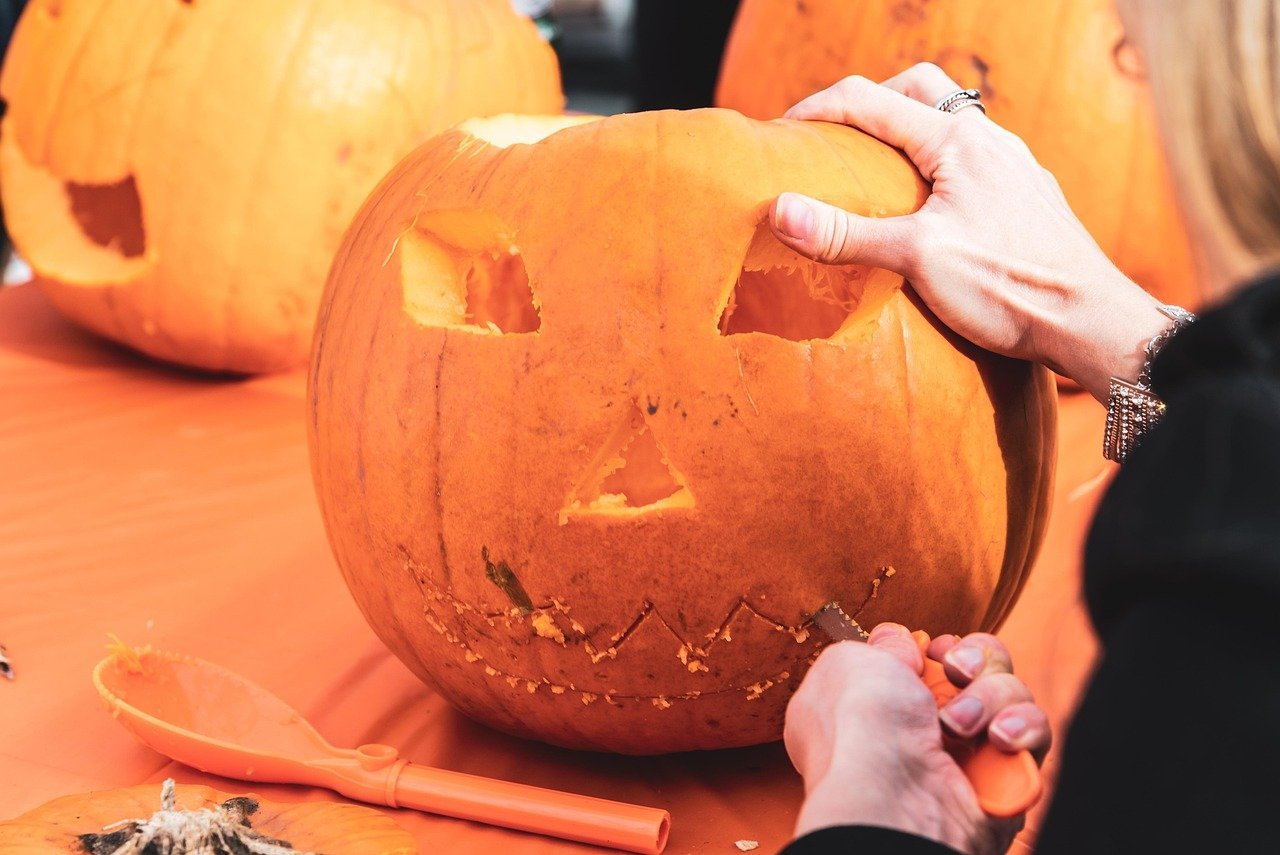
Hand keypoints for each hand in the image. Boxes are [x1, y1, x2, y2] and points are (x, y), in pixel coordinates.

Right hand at [769, 63, 1173, 400]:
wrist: (1091, 322)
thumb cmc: (1009, 286)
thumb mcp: (917, 259)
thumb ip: (846, 234)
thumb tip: (779, 211)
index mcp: (958, 141)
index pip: (872, 100)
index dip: (819, 108)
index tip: (782, 131)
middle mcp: (991, 140)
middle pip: (920, 88)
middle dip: (871, 101)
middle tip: (836, 137)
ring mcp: (1015, 167)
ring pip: (952, 122)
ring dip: (908, 131)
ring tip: (878, 172)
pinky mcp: (1028, 197)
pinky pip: (975, 157)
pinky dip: (938, 163)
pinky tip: (931, 208)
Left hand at [784, 623, 1050, 854]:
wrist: (892, 798)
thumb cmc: (861, 728)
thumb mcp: (851, 663)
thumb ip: (882, 645)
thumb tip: (898, 638)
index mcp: (884, 701)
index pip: (936, 659)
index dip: (944, 648)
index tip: (934, 651)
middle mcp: (929, 727)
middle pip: (984, 666)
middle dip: (977, 660)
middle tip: (956, 673)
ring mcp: (972, 752)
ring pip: (1014, 693)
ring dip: (992, 697)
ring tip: (961, 726)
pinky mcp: (1008, 777)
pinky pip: (1039, 730)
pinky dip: (1023, 727)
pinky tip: (1000, 741)